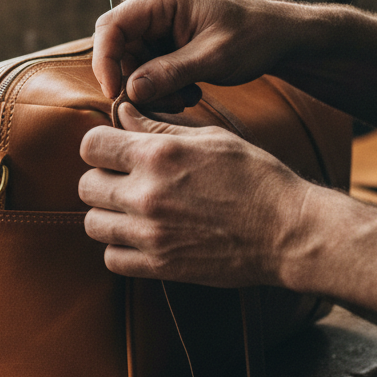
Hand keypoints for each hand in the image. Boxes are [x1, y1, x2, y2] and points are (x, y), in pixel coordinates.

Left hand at [78, 102, 311, 286]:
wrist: (290, 231)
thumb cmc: (255, 177)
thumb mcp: (210, 138)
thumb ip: (158, 125)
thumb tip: (121, 111)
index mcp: (158, 155)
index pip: (91, 145)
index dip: (99, 146)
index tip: (113, 151)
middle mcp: (147, 194)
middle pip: (86, 185)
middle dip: (101, 179)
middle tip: (124, 182)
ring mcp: (151, 233)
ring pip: (93, 224)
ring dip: (107, 215)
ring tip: (131, 211)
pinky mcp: (161, 266)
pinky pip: (112, 259)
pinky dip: (120, 249)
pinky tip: (140, 238)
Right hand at [92, 0, 303, 110]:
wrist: (283, 37)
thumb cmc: (255, 37)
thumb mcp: (214, 58)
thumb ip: (170, 72)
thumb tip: (129, 91)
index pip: (112, 26)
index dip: (105, 60)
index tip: (115, 93)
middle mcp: (155, 8)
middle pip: (119, 47)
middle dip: (134, 80)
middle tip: (163, 103)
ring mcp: (161, 25)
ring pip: (133, 63)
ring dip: (152, 88)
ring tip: (185, 98)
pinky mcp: (168, 42)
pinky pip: (149, 68)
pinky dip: (163, 86)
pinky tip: (190, 93)